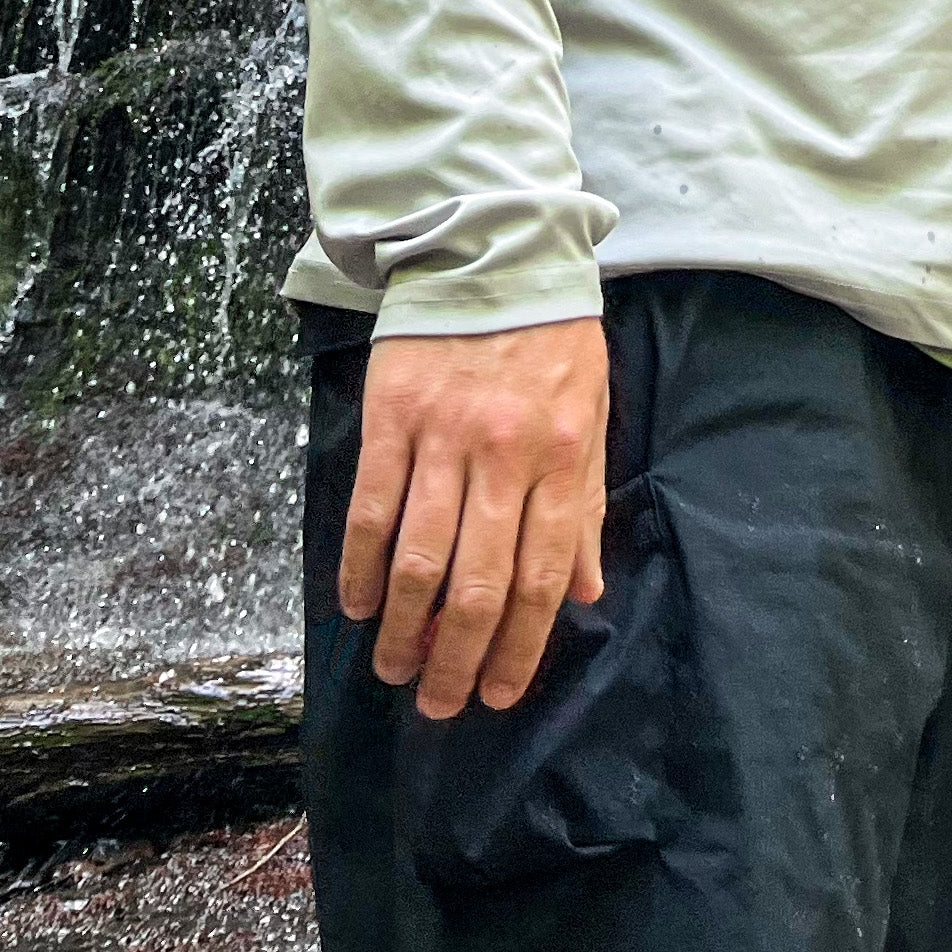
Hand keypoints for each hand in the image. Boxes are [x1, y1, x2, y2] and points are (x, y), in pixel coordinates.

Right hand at [338, 316, 608, 719]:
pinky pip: (372, 509)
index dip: (518, 648)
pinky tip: (359, 606)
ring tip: (395, 669)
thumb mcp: (592, 412)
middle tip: (439, 704)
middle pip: (477, 584)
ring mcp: (444, 436)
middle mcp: (505, 455)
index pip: (541, 577)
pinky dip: (362, 568)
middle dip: (456, 659)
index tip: (497, 694)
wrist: (495, 247)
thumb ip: (586, 504)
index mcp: (562, 456)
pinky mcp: (393, 416)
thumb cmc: (551, 337)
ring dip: (404, 629)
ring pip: (420, 559)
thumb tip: (585, 592)